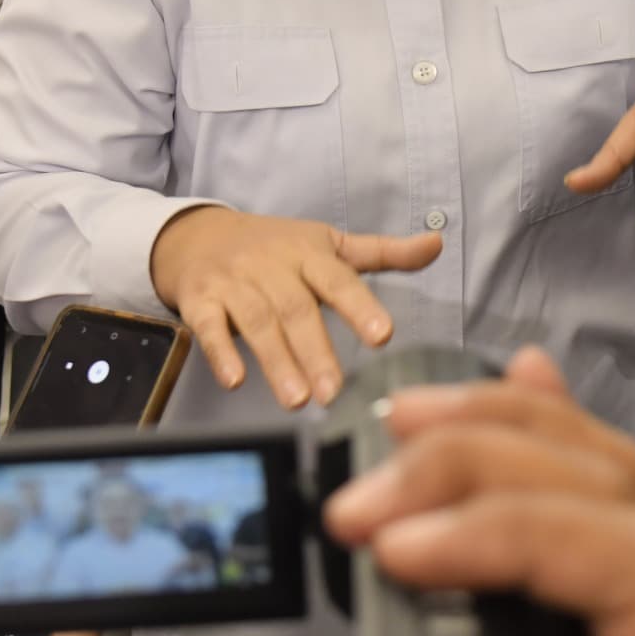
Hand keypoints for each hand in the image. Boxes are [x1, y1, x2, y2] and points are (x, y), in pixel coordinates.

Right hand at [148, 206, 442, 407]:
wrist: (198, 235)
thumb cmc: (275, 246)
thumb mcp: (329, 244)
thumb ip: (383, 252)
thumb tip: (436, 244)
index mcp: (309, 254)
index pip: (339, 280)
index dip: (361, 308)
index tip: (383, 337)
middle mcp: (272, 266)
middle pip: (296, 309)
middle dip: (316, 352)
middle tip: (335, 392)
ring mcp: (234, 282)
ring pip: (257, 322)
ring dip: (277, 362)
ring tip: (298, 400)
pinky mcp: (200, 300)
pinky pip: (208, 326)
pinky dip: (220, 352)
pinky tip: (235, 381)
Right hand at [324, 347, 634, 635]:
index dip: (511, 532)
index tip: (394, 549)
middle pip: (618, 506)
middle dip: (487, 467)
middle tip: (360, 495)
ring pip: (615, 492)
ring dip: (511, 436)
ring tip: (408, 421)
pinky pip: (606, 522)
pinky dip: (558, 447)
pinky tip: (525, 391)